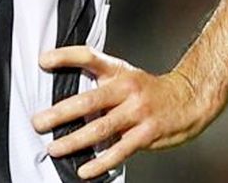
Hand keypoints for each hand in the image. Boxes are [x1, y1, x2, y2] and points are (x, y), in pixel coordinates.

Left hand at [31, 46, 216, 179]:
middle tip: (38, 122)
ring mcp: (137, 112)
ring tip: (54, 148)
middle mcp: (127, 90)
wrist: (189, 99)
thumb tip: (65, 101)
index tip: (43, 60)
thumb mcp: (126, 77)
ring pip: (101, 128)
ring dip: (74, 140)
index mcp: (118, 72)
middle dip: (60, 113)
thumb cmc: (150, 92)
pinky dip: (100, 162)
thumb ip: (100, 84)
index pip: (89, 57)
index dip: (65, 56)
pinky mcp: (146, 133)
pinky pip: (120, 150)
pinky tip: (85, 170)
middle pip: (89, 100)